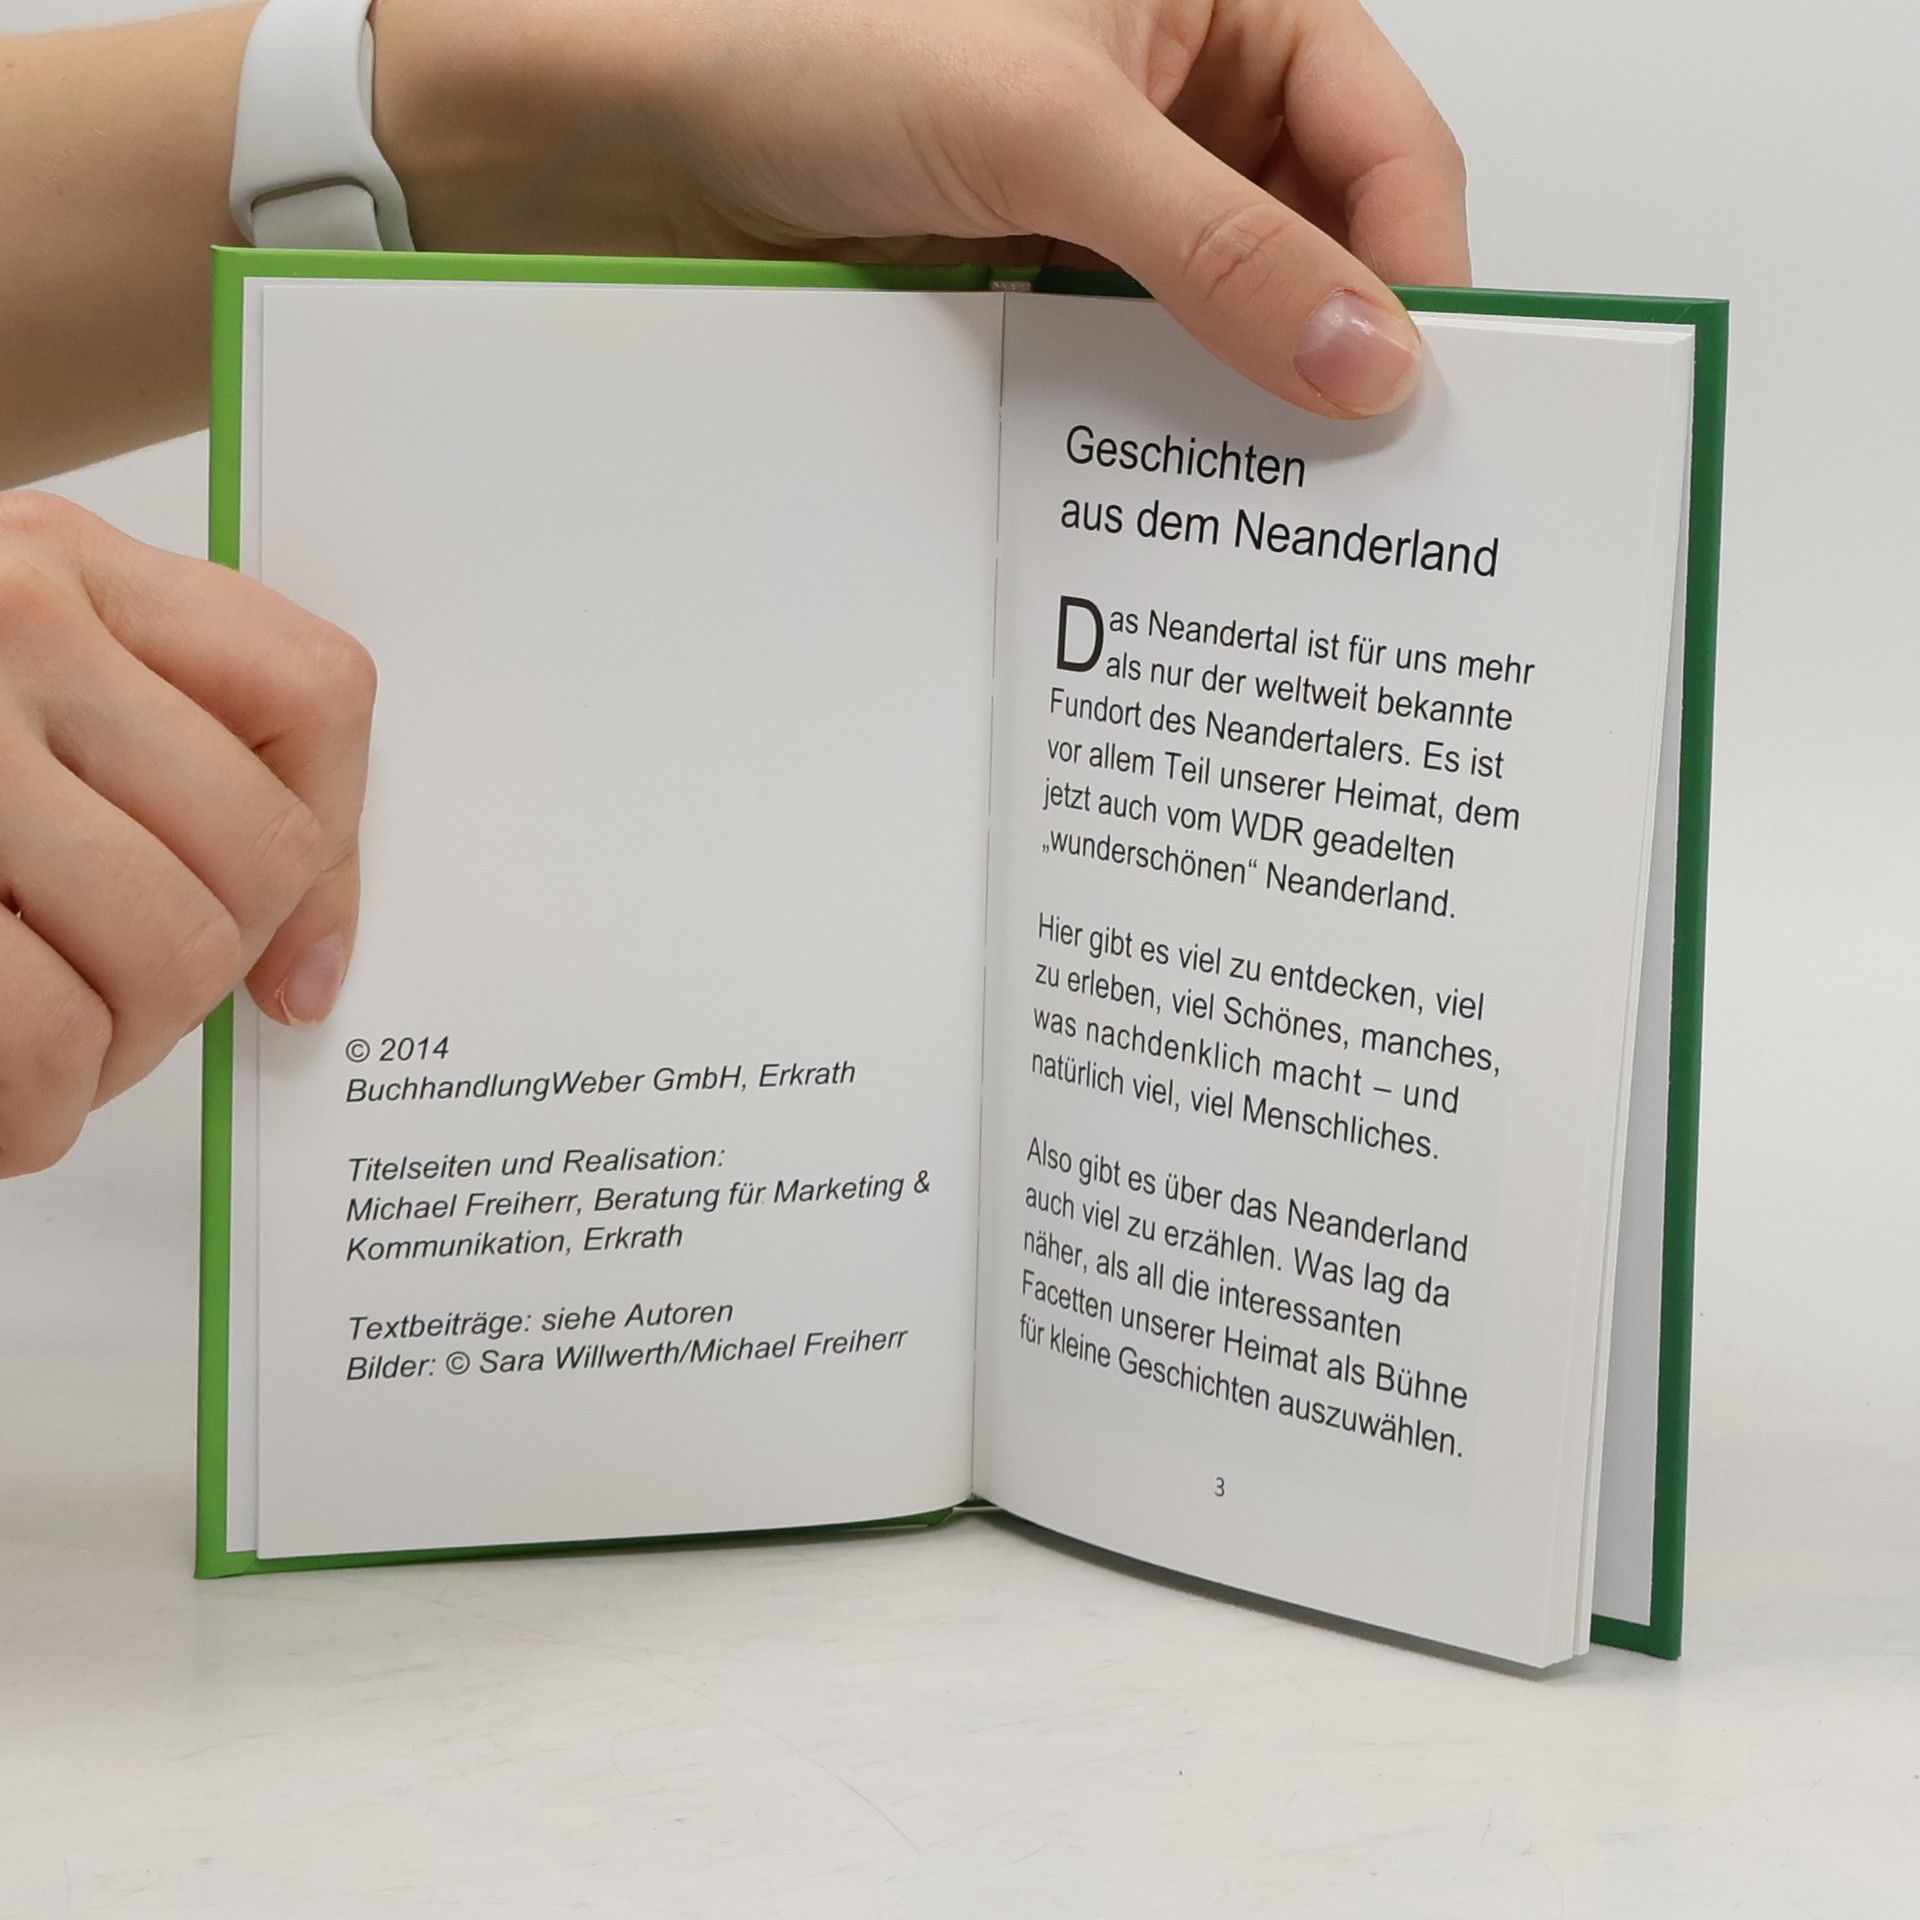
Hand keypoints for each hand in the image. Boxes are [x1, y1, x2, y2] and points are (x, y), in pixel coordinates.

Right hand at [0, 493, 374, 1174]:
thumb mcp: (5, 676)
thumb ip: (144, 754)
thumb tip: (306, 956)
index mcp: (65, 567)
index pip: (312, 695)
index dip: (336, 859)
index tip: (297, 963)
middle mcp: (6, 622)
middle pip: (251, 856)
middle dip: (202, 977)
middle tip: (118, 1010)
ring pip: (168, 947)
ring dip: (119, 1048)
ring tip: (44, 1050)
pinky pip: (36, 1029)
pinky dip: (35, 1106)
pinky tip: (5, 1104)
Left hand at [378, 0, 1468, 418]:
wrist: (632, 130)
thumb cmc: (805, 40)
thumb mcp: (1046, 129)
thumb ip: (1217, 246)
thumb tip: (1363, 353)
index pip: (1386, 143)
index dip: (1417, 268)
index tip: (1424, 394)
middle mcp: (1182, 97)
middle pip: (1321, 239)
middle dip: (1338, 349)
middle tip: (1362, 477)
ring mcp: (1112, 196)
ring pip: (1230, 312)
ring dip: (1243, 397)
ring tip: (1267, 499)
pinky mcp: (1045, 275)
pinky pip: (1138, 356)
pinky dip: (1154, 416)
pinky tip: (1161, 477)